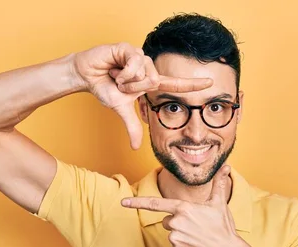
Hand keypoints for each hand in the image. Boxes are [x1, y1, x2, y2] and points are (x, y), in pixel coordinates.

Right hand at [73, 43, 212, 148]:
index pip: (176, 84)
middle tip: (121, 85)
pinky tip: (114, 68)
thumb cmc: (105, 87)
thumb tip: (135, 147)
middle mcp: (149, 68)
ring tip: (116, 76)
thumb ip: (132, 126)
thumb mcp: (121, 109)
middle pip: (156, 82)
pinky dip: (123, 72)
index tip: (211, 83)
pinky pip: (135, 64)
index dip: (193, 84)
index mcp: (151, 82)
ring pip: (147, 74)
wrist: (86, 75)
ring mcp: (140, 57)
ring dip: (127, 81)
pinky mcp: (130, 48)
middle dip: (135, 88)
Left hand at [121, 165, 239, 246]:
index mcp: (183, 208)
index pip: (156, 204)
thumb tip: (227, 165)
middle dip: (178, 223)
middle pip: (166, 221)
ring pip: (171, 235)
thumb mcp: (219, 203)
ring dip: (181, 236)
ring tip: (198, 238)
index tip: (123, 202)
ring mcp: (175, 238)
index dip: (137, 203)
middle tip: (196, 227)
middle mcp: (176, 222)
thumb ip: (218, 183)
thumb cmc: (223, 226)